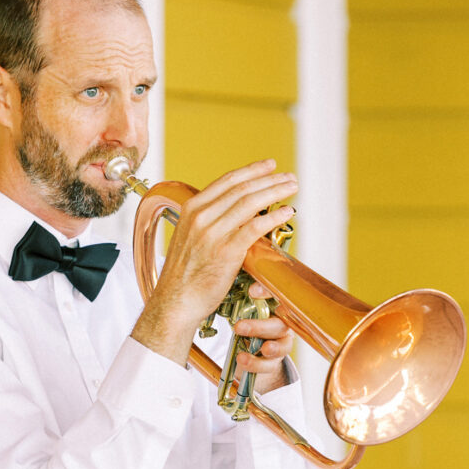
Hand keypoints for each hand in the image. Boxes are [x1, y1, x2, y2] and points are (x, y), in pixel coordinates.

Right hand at [132, 160, 296, 365]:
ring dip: (276, 192)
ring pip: (250, 203)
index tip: (270, 166)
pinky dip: (273, 217)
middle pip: (242, 188)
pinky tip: (287, 212)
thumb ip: (210, 220)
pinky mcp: (226, 252)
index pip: (227, 180)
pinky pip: (254, 227)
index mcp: (191, 208)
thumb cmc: (186, 274)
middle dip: (270, 179)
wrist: (175, 302)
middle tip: (289, 177)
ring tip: (292, 188)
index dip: (252, 170)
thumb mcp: (191, 237)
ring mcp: (213, 233)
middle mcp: (201, 216)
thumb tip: (237, 211)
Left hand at [234, 290, 294, 392]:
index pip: (278, 297)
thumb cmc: (246, 327)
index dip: (268, 293)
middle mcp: (283, 326)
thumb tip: (220, 281)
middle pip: (280, 325)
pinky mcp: (275, 363)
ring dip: (266, 348)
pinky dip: (255, 364)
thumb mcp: (242, 312)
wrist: (249, 356)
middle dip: (260, 326)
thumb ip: (238, 299)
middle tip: (239, 327)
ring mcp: (282, 345)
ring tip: (245, 354)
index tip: (252, 291)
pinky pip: (270, 365)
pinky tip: (241, 360)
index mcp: (276, 309)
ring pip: (281, 346)